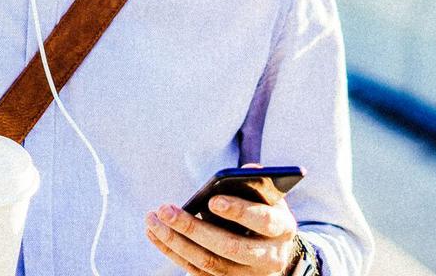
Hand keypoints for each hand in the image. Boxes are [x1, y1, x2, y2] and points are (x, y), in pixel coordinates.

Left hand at [144, 189, 298, 274]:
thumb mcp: (271, 197)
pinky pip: (196, 271)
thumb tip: (246, 170)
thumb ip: (258, 183)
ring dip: (176, 242)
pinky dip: (173, 252)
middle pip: (229, 247)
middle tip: (166, 210)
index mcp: (282, 229)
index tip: (213, 200)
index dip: (239, 211)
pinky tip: (156, 234)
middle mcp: (268, 257)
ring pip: (209, 262)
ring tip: (153, 220)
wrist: (274, 251)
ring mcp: (247, 275)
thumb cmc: (266, 214)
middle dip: (194, 229)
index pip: (263, 221)